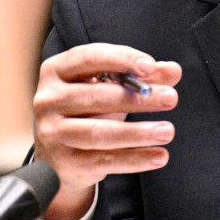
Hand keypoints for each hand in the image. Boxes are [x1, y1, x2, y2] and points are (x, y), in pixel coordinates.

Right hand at [31, 43, 180, 219]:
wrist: (58, 157)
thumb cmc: (87, 112)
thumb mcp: (109, 89)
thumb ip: (141, 77)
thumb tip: (172, 70)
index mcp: (56, 71)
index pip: (89, 58)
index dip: (121, 59)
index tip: (151, 66)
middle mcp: (47, 100)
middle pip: (97, 97)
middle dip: (138, 97)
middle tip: (171, 98)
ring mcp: (53, 132)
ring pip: (100, 132)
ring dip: (138, 132)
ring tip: (167, 130)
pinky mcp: (65, 162)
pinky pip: (105, 161)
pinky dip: (135, 159)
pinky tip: (159, 156)